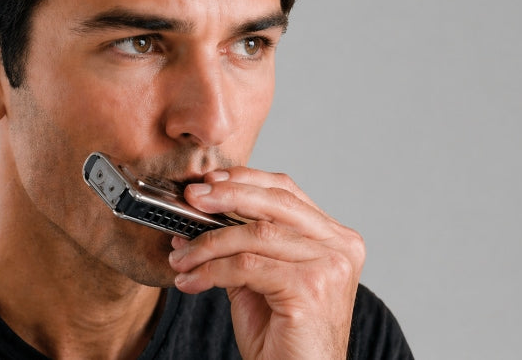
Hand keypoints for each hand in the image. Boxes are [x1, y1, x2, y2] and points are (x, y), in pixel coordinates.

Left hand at [168, 167, 365, 359]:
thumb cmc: (286, 341)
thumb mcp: (261, 283)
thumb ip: (240, 248)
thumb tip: (196, 220)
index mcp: (335, 239)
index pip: (287, 192)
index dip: (245, 180)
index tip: (209, 182)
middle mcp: (339, 247)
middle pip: (275, 202)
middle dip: (226, 196)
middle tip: (191, 199)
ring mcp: (329, 266)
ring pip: (255, 234)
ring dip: (208, 244)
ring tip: (182, 258)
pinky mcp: (310, 288)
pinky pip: (246, 266)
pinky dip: (211, 271)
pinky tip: (191, 281)